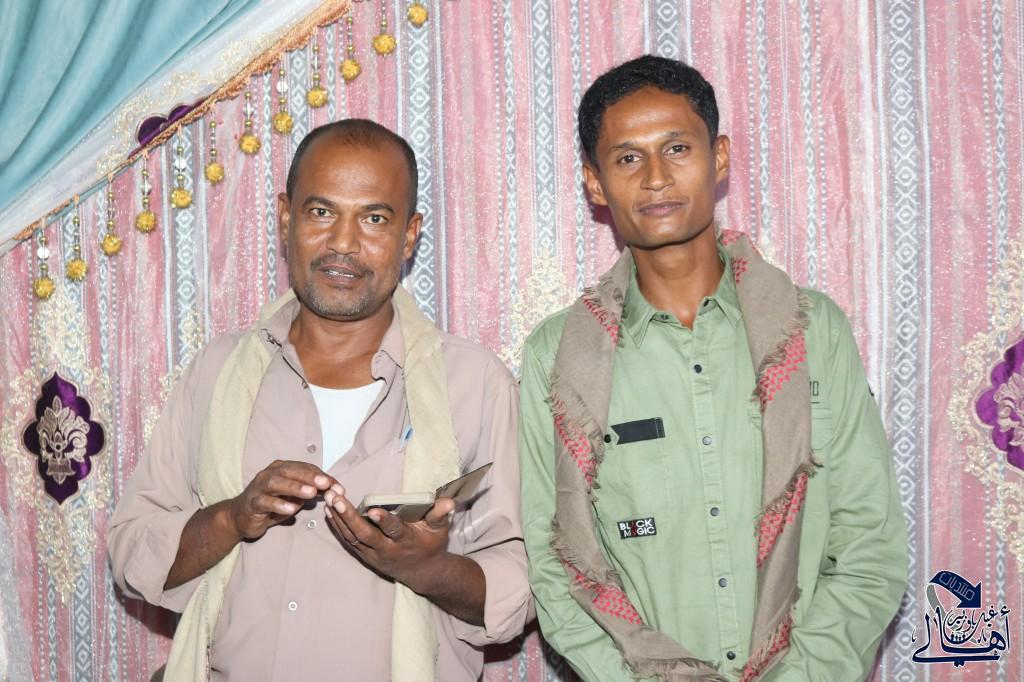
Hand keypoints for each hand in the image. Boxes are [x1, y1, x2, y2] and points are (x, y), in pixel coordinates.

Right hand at [228, 460, 339, 539]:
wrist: (241, 517)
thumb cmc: (272, 504)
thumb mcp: (295, 498)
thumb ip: (311, 492)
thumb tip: (335, 490)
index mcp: (282, 469)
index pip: (305, 468)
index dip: (322, 476)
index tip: (338, 487)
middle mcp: (269, 474)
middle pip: (290, 470)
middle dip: (309, 476)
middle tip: (325, 483)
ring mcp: (259, 487)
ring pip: (276, 483)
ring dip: (295, 487)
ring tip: (311, 493)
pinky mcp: (252, 503)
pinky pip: (264, 502)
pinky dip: (278, 505)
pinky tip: (291, 510)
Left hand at [323, 490, 453, 592]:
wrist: (423, 573)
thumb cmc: (431, 544)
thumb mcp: (439, 529)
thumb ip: (439, 514)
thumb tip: (448, 502)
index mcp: (406, 541)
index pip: (394, 530)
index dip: (384, 521)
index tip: (373, 510)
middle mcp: (387, 550)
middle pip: (364, 535)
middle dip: (348, 517)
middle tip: (336, 499)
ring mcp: (374, 554)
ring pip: (352, 538)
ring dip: (338, 519)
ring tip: (329, 500)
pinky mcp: (365, 555)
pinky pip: (348, 541)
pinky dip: (338, 527)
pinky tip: (329, 512)